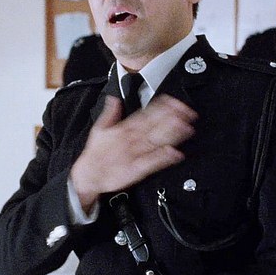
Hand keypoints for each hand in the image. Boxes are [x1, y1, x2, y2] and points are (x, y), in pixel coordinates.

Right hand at [71, 95, 196, 211]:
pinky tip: (175, 153)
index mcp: (124, 129)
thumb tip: (114, 99)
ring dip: (171, 134)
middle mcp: (131, 139)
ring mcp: (134, 154)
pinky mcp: (136, 169)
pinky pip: (152, 162)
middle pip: (154, 126)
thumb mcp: (99, 129)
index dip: (161, 107)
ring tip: (186, 127)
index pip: (145, 114)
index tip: (174, 101)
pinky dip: (163, 158)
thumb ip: (110, 113)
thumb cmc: (96, 153)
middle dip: (171, 118)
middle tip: (187, 111)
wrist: (88, 175)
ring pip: (155, 142)